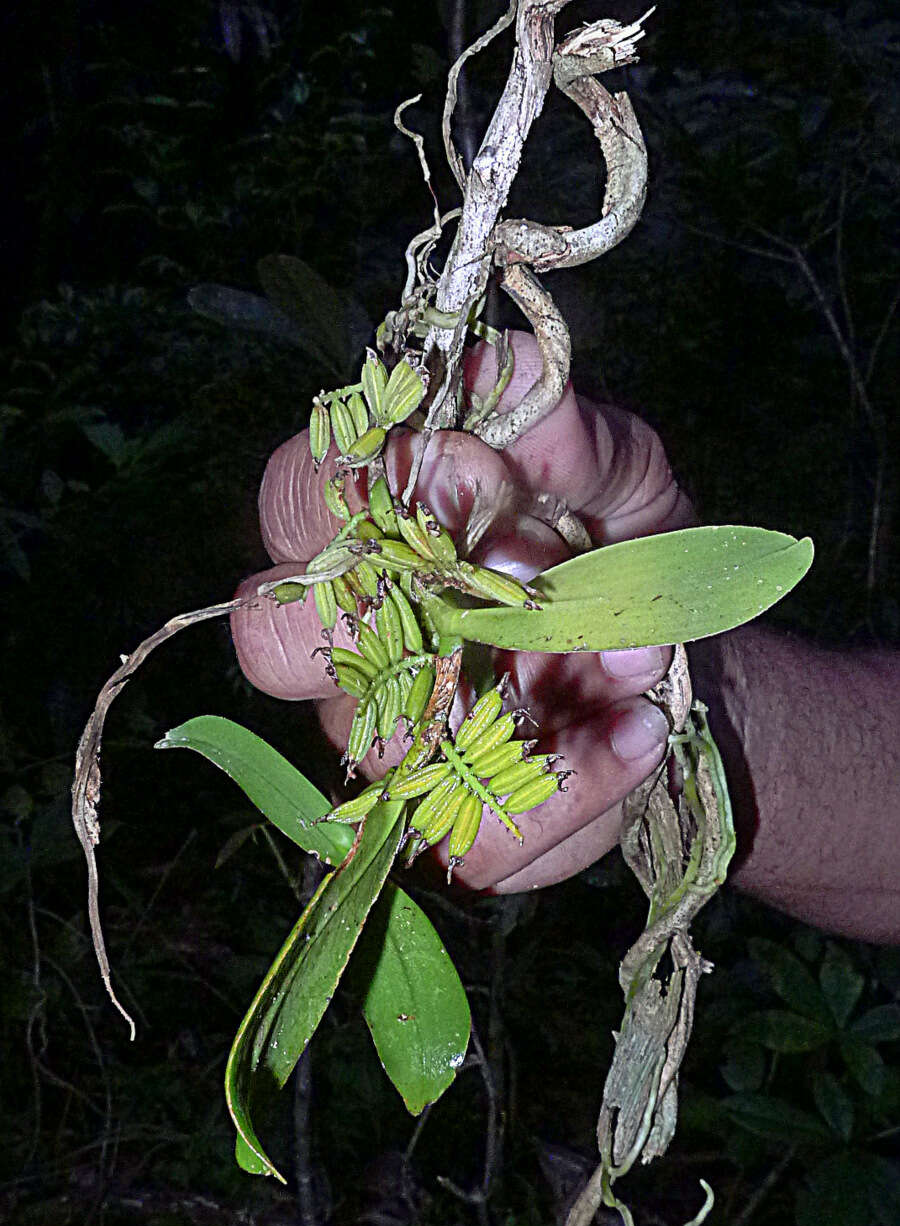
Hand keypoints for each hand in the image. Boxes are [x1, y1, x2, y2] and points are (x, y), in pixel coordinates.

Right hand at [231, 331, 694, 892]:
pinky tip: (638, 733)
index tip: (479, 473)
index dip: (363, 485)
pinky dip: (574, 788)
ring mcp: (390, 745)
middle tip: (516, 586)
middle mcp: (352, 641)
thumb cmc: (622, 543)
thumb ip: (568, 429)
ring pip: (380, 750)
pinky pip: (472, 846)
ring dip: (518, 701)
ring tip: (633, 657)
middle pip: (270, 640)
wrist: (685, 656)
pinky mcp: (452, 832)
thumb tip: (511, 379)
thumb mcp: (619, 472)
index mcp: (367, 532)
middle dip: (387, 615)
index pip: (293, 499)